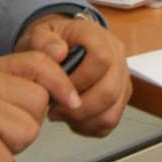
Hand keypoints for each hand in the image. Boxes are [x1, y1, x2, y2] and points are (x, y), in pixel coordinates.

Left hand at [14, 13, 131, 136]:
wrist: (59, 48)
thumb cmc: (50, 43)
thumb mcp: (39, 34)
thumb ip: (43, 40)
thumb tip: (58, 52)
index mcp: (99, 37)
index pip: (101, 59)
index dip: (80, 79)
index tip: (58, 88)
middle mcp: (116, 56)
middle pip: (109, 91)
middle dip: (79, 108)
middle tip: (54, 110)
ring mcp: (122, 79)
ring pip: (112, 111)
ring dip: (83, 120)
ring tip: (61, 114)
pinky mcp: (121, 98)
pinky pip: (110, 122)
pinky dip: (89, 126)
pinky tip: (71, 118)